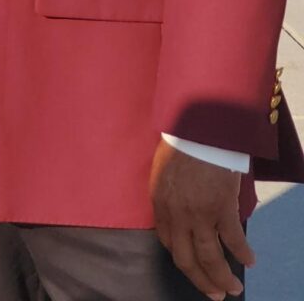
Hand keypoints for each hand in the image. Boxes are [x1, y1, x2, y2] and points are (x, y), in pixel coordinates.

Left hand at [150, 141, 253, 299]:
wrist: (196, 125)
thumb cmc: (180, 141)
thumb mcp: (163, 169)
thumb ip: (169, 193)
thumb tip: (180, 208)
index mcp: (160, 202)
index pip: (167, 241)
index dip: (180, 256)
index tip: (190, 265)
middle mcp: (177, 213)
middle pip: (186, 258)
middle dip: (200, 280)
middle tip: (213, 294)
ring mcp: (199, 213)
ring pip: (209, 257)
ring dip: (221, 277)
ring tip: (231, 289)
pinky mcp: (221, 208)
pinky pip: (233, 239)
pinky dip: (242, 252)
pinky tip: (249, 260)